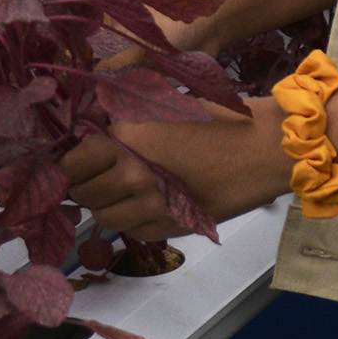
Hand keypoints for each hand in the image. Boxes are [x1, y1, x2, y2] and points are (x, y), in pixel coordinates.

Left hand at [60, 97, 291, 243]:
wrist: (267, 149)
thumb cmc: (222, 120)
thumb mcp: (166, 106)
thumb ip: (127, 122)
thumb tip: (93, 133)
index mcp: (128, 135)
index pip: (73, 163)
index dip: (69, 165)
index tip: (75, 163)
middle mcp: (133, 173)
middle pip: (84, 194)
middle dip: (83, 187)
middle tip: (93, 179)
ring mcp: (153, 204)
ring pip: (105, 218)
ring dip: (106, 207)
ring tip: (118, 194)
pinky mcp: (173, 225)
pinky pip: (134, 232)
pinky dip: (132, 222)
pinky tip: (145, 205)